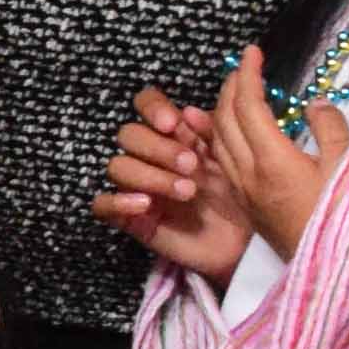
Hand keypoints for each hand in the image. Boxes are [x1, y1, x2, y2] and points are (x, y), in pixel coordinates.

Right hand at [99, 85, 248, 282]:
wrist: (245, 243)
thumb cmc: (239, 195)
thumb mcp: (232, 159)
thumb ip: (212, 133)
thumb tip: (189, 111)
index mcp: (175, 136)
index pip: (147, 105)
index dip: (151, 108)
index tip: (171, 123)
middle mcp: (151, 157)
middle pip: (129, 134)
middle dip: (158, 147)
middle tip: (191, 165)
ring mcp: (138, 187)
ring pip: (118, 166)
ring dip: (150, 175)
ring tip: (186, 192)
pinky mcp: (131, 218)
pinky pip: (103, 205)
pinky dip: (118, 202)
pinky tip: (145, 205)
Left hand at [204, 46, 345, 262]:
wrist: (331, 273)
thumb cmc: (347, 220)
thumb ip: (331, 129)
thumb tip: (315, 105)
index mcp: (272, 161)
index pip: (247, 106)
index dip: (247, 74)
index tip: (253, 51)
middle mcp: (248, 175)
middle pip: (225, 119)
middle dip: (231, 86)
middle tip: (246, 66)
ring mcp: (244, 192)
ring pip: (219, 140)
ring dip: (223, 109)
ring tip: (240, 91)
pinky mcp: (247, 205)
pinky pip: (223, 161)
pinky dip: (223, 135)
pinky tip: (235, 130)